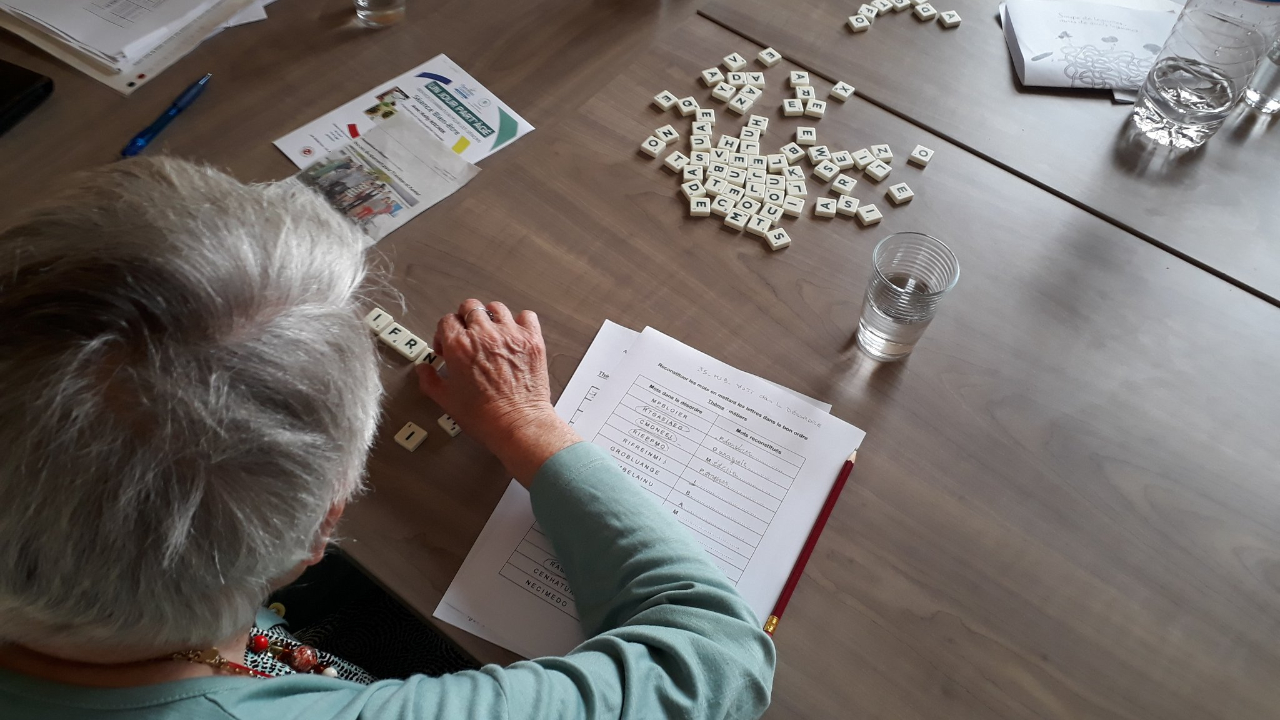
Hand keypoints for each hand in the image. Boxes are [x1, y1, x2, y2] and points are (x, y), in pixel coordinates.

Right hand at [416, 300, 580, 485]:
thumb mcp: (447, 400)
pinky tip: (515, 336)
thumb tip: (423, 369)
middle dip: (465, 320)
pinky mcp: (532, 339)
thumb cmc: (483, 416)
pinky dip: (520, 322)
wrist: (518, 425)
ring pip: (496, 308)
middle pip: (470, 307)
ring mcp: (510, 334)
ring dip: (491, 318)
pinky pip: (526, 316)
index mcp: (459, 346)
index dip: (445, 333)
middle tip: (469, 337)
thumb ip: (430, 380)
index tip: (449, 346)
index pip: (446, 320)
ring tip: (492, 335)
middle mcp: (483, 335)